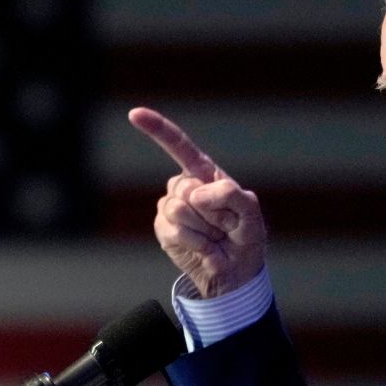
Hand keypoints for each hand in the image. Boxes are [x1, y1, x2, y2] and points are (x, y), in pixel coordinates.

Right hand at [128, 107, 266, 297]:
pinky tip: (204, 247)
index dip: (157, 128)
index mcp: (205, 173)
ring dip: (204, 228)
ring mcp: (170, 207)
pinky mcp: (163, 228)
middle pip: (185, 187)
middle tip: (226, 225)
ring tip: (215, 237)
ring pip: (178, 209)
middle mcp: (184, 186)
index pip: (179, 146)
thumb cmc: (245, 236)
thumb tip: (195, 193)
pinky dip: (194, 242)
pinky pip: (173, 230)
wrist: (235, 271)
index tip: (134, 113)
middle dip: (211, 210)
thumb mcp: (251, 213)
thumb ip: (231, 194)